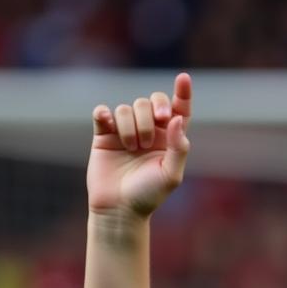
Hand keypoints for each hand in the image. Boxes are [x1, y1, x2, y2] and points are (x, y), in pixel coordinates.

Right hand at [87, 72, 191, 218]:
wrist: (119, 208)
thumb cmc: (148, 194)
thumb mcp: (171, 175)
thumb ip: (179, 148)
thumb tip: (177, 119)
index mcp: (170, 139)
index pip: (179, 110)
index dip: (182, 93)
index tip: (184, 78)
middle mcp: (149, 131)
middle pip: (150, 102)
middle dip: (152, 111)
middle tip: (155, 128)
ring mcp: (126, 131)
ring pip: (127, 108)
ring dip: (131, 127)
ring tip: (133, 148)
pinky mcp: (104, 134)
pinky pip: (103, 112)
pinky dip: (104, 115)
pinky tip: (107, 126)